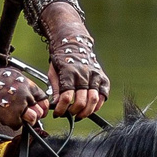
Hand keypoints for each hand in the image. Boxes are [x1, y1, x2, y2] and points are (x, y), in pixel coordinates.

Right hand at [0, 62, 44, 129]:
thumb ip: (31, 89)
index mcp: (30, 89)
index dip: (40, 106)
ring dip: (22, 118)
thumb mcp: (19, 77)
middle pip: (38, 114)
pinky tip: (6, 112)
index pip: (44, 102)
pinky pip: (16, 125)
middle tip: (24, 110)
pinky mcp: (10, 118)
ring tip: (12, 110)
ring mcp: (19, 109)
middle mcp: (26, 99)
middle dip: (33, 114)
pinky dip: (12, 121)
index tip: (37, 107)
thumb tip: (38, 99)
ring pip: (28, 121)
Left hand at [39, 4, 108, 118]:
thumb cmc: (61, 58)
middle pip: (81, 101)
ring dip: (86, 111)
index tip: (57, 113)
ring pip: (94, 99)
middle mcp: (83, 74)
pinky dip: (98, 104)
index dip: (61, 109)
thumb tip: (57, 104)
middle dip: (73, 112)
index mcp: (69, 72)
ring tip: (79, 115)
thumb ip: (55, 89)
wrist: (73, 42)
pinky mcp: (102, 76)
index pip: (66, 97)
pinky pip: (104, 94)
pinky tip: (92, 108)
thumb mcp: (52, 72)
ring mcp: (94, 75)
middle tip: (69, 114)